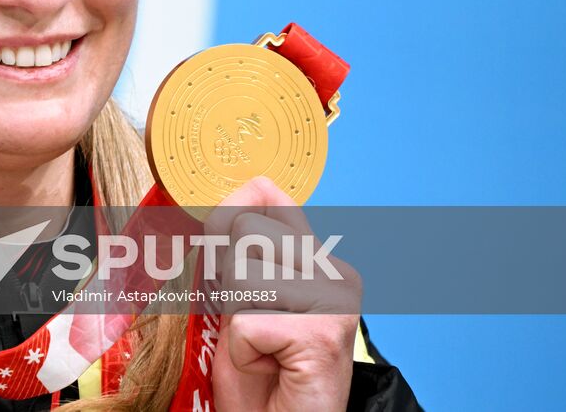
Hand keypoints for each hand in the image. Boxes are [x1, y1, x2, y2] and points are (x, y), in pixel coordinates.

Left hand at [207, 177, 361, 411]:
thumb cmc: (261, 370)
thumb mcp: (242, 296)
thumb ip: (240, 248)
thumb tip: (233, 195)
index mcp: (319, 256)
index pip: (265, 195)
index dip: (228, 223)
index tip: (228, 263)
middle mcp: (337, 272)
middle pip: (244, 232)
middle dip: (230, 282)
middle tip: (253, 322)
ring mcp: (335, 301)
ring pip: (241, 274)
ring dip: (237, 319)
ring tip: (264, 345)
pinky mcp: (322, 333)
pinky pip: (246, 323)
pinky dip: (244, 352)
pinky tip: (270, 365)